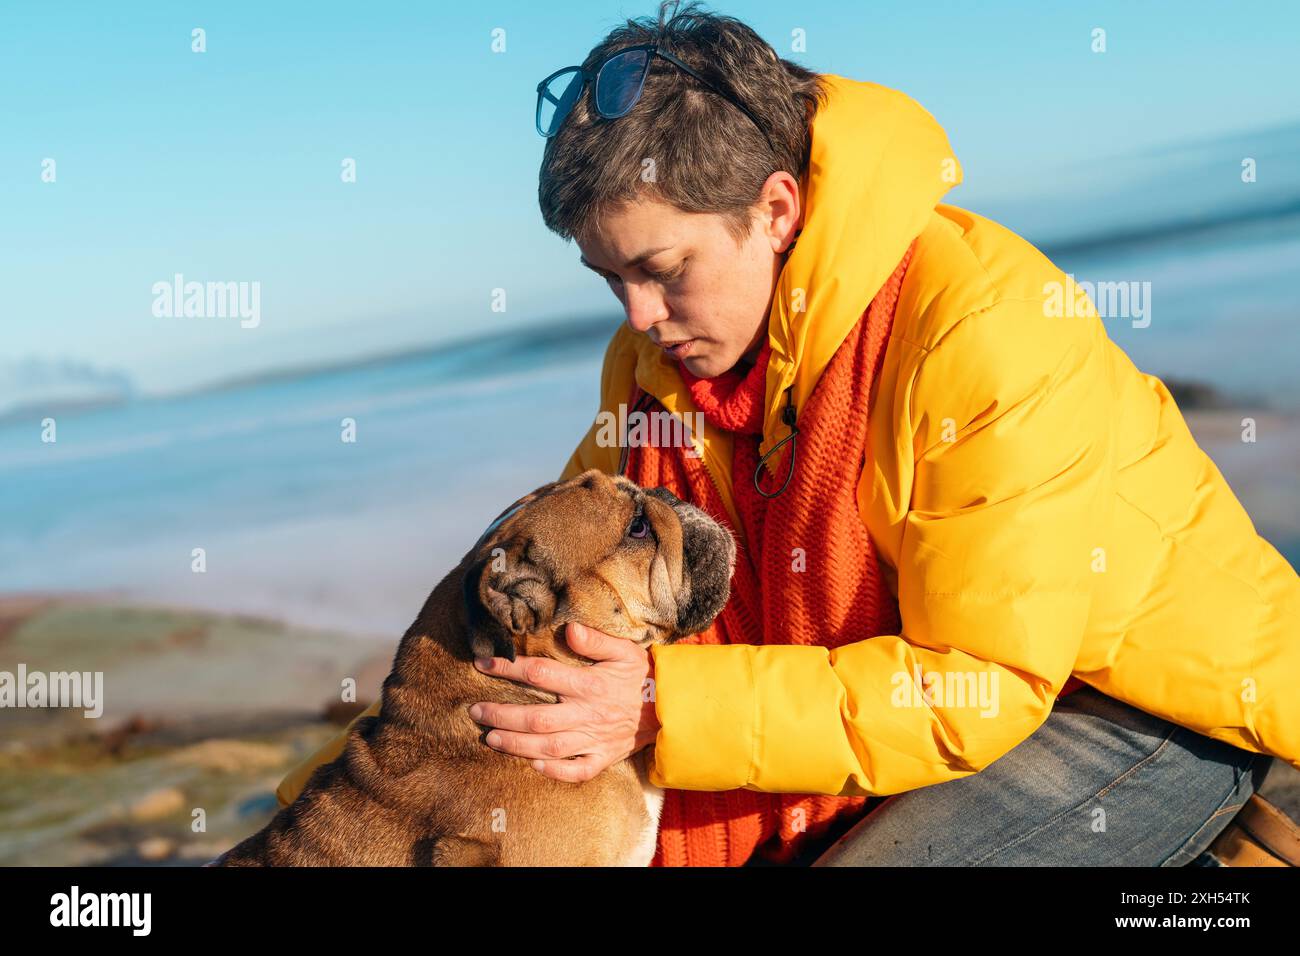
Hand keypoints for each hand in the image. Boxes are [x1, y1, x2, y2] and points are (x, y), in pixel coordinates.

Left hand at [467, 622, 659, 781]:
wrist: (674, 707)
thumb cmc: (644, 675)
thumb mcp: (624, 650)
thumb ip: (596, 640)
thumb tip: (569, 630)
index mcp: (589, 684)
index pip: (540, 674)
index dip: (508, 668)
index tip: (482, 664)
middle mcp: (588, 714)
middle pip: (536, 717)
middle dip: (502, 714)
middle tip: (475, 711)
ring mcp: (595, 739)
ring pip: (548, 747)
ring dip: (516, 744)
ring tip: (490, 738)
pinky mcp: (604, 758)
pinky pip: (576, 770)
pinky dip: (553, 770)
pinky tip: (533, 764)